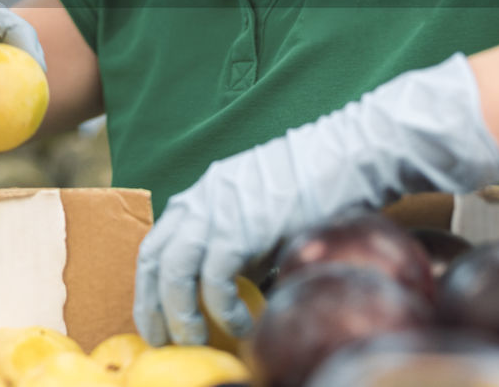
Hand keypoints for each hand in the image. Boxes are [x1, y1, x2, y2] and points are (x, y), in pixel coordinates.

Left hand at [133, 54, 498, 346]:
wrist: (349, 157)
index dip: (149, 287)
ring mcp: (217, 210)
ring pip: (174, 270)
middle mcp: (200, 200)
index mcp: (201, 196)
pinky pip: (215, 277)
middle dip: (151, 305)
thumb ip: (237, 248)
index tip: (154, 319)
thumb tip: (225, 296)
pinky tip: (239, 323)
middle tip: (161, 341)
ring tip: (194, 339)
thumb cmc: (315, 189)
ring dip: (178, 313)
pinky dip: (222, 307)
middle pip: (155, 259)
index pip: (156, 245)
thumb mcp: (260, 215)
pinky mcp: (242, 225)